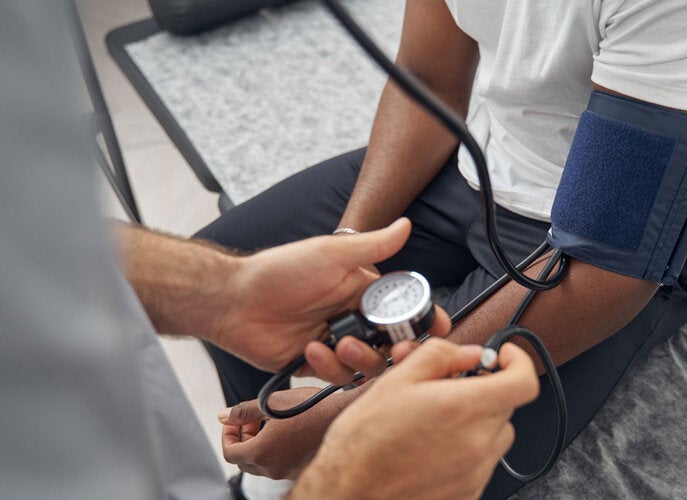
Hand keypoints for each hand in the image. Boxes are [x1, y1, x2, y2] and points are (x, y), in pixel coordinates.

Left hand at [211, 217, 436, 372]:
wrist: (234, 301)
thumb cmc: (280, 270)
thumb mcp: (331, 254)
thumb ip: (373, 246)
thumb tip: (405, 224)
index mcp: (363, 290)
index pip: (404, 308)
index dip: (424, 320)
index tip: (437, 328)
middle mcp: (354, 317)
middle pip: (392, 344)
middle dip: (398, 350)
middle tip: (396, 351)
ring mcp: (336, 342)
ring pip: (368, 364)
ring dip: (359, 358)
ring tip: (336, 344)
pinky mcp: (316, 364)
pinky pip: (337, 376)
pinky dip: (328, 366)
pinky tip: (310, 350)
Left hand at [219, 387, 343, 479]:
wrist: (347, 415)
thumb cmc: (313, 406)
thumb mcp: (272, 401)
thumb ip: (243, 411)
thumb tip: (223, 416)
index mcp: (262, 453)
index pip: (229, 453)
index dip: (228, 435)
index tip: (235, 421)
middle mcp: (274, 469)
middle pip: (244, 462)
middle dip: (243, 440)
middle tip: (253, 420)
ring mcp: (289, 473)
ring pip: (263, 464)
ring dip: (260, 444)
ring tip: (273, 422)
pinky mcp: (303, 471)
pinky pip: (281, 464)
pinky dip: (277, 451)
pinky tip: (289, 430)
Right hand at [291, 338, 539, 499]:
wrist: (349, 491)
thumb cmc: (364, 442)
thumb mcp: (396, 380)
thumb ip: (440, 356)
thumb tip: (467, 352)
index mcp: (463, 408)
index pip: (523, 382)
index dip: (518, 361)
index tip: (501, 356)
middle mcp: (477, 443)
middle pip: (507, 406)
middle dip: (486, 389)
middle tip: (452, 386)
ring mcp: (475, 473)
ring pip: (496, 435)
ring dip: (479, 420)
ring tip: (440, 419)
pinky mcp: (468, 493)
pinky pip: (482, 462)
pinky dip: (468, 449)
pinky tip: (434, 447)